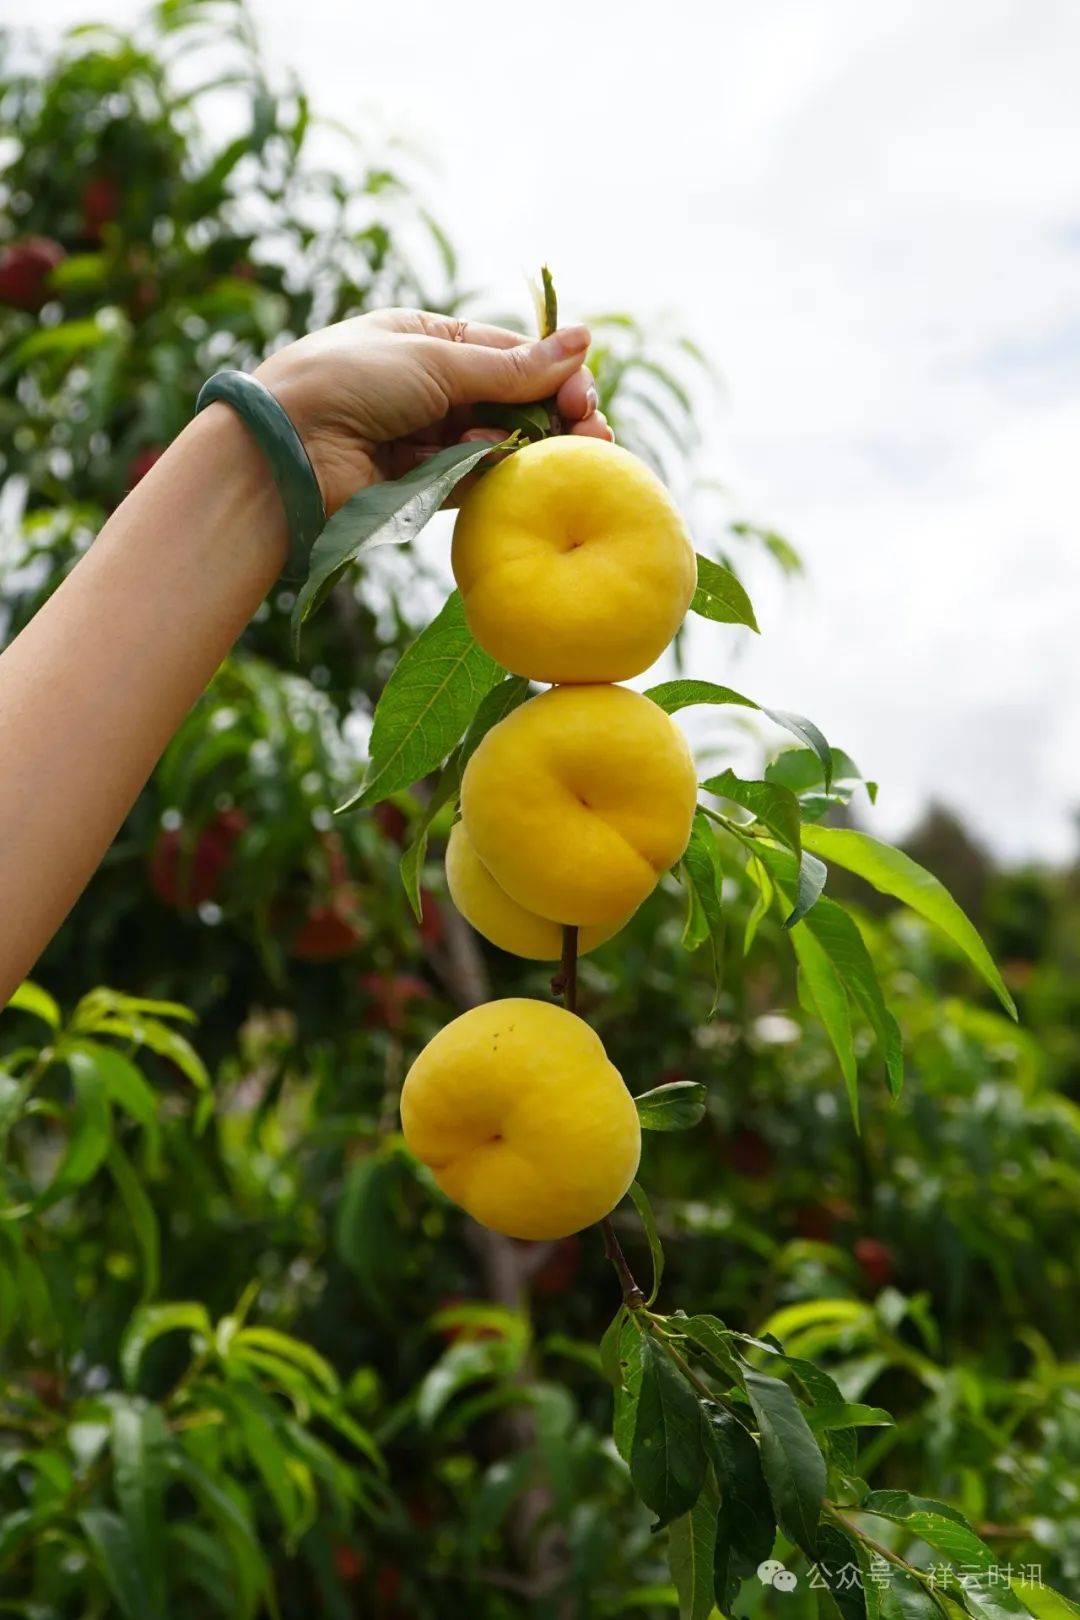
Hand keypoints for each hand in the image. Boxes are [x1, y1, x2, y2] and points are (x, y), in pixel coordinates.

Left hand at [256, 308, 613, 515]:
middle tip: (595, 433)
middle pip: (513, 400)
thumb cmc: (348, 382)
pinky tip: (524, 473)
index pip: (510, 353)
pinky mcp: (422, 488)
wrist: (285, 450)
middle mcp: (431, 388)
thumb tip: (583, 340)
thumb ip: (511, 366)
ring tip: (573, 456)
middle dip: (556, 415)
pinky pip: (476, 481)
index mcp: (428, 340)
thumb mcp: (435, 360)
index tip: (584, 396)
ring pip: (500, 443)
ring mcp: (427, 440)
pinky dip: (500, 475)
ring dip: (535, 448)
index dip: (554, 372)